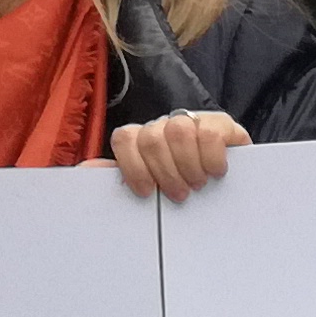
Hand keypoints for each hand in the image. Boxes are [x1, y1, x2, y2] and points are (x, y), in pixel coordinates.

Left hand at [110, 112, 250, 200]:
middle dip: (164, 172)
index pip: (124, 137)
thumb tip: (86, 168)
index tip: (145, 191)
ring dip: (187, 165)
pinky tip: (216, 172)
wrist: (230, 182)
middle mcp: (164, 126)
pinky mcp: (220, 123)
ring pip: (177, 130)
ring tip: (197, 185)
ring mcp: (192, 121)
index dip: (132, 165)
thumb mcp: (152, 185)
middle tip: (178, 195)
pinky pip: (209, 132)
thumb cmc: (183, 186)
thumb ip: (119, 177)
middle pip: (151, 137)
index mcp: (142, 139)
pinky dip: (211, 157)